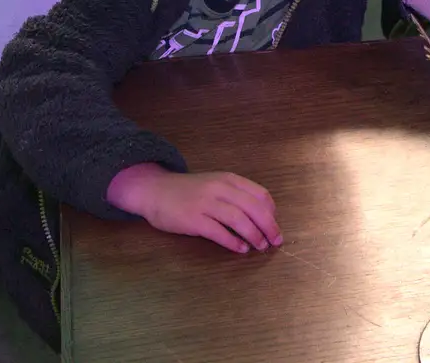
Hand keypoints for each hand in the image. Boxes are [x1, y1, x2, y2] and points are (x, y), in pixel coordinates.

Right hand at [106, 163, 280, 252]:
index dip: (271, 212)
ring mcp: (206, 203)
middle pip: (254, 208)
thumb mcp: (215, 184)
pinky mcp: (193, 219)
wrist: (155, 190)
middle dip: (269, 226)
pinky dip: (233, 242)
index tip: (274, 225)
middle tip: (275, 241)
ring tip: (260, 246)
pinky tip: (241, 249)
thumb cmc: (188, 190)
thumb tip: (261, 216)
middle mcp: (220, 189)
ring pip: (239, 220)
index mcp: (229, 179)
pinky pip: (219, 232)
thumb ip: (235, 195)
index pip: (260, 194)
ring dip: (254, 235)